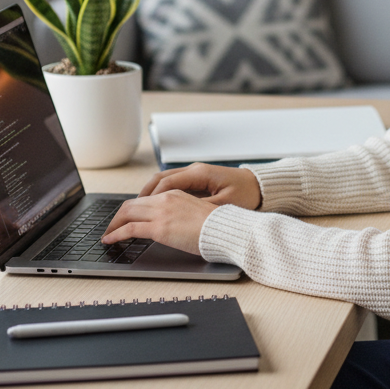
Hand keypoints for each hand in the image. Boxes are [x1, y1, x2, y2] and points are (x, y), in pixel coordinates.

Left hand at [101, 191, 215, 255]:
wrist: (225, 230)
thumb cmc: (217, 226)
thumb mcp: (196, 213)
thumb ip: (180, 214)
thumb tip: (172, 225)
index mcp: (175, 194)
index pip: (145, 199)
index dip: (131, 209)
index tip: (125, 218)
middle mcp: (165, 199)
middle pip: (131, 204)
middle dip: (117, 216)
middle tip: (111, 227)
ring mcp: (161, 213)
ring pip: (126, 213)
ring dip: (113, 224)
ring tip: (108, 235)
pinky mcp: (159, 228)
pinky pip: (129, 229)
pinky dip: (116, 234)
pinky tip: (110, 240)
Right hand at [138, 163, 261, 210]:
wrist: (261, 187)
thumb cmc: (246, 194)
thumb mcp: (223, 206)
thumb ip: (200, 209)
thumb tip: (179, 217)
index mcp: (199, 174)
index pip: (165, 183)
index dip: (148, 198)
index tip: (137, 210)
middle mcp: (194, 171)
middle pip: (159, 180)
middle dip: (142, 196)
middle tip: (128, 212)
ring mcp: (195, 174)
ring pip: (164, 181)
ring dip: (150, 194)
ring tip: (137, 210)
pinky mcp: (198, 180)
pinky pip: (173, 185)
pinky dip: (160, 194)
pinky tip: (156, 207)